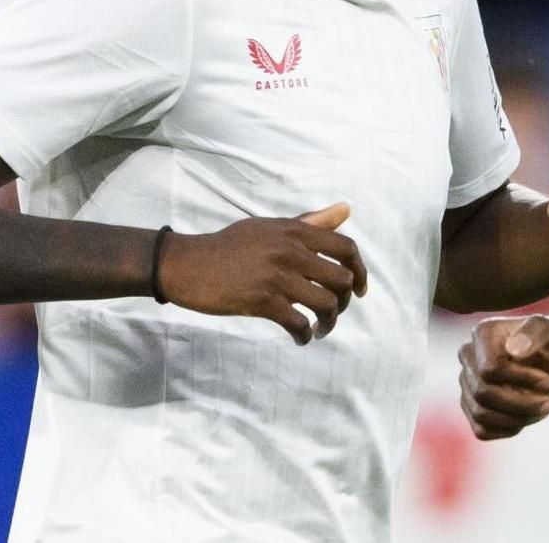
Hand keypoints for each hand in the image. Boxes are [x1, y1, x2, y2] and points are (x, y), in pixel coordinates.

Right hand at [157, 202, 367, 345]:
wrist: (187, 263)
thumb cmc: (230, 245)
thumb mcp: (270, 226)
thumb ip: (310, 222)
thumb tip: (346, 210)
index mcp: (295, 231)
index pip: (346, 248)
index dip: (361, 271)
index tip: (360, 289)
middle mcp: (291, 251)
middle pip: (342, 280)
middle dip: (345, 302)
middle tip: (333, 313)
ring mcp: (277, 276)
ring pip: (325, 304)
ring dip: (328, 323)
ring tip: (319, 329)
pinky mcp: (262, 301)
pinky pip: (298, 323)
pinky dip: (304, 335)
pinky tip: (300, 338)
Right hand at [458, 314, 548, 439]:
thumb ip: (535, 331)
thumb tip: (513, 349)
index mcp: (484, 332)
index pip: (489, 369)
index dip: (520, 380)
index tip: (548, 382)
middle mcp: (469, 355)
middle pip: (482, 393)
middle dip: (520, 404)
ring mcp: (469, 382)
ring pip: (481, 414)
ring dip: (517, 418)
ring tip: (543, 408)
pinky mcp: (474, 405)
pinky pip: (482, 430)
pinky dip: (507, 429)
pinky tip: (527, 417)